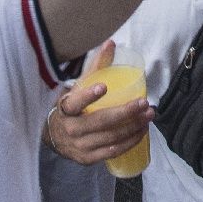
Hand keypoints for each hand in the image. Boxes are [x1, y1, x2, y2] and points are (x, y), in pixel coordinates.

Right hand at [44, 41, 152, 165]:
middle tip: (144, 104)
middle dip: (125, 113)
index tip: (104, 87)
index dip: (88, 96)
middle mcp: (71, 128)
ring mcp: (79, 146)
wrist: (54, 135)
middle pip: (100, 122)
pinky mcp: (87, 158)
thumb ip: (96, 67)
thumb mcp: (79, 86)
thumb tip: (111, 43)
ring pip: (110, 138)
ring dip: (132, 128)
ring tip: (148, 117)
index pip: (75, 102)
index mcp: (66, 108)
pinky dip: (128, 143)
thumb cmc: (72, 106)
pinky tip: (140, 133)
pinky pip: (111, 152)